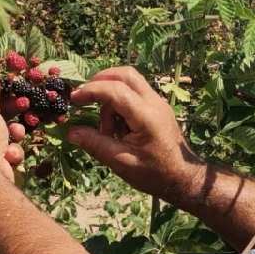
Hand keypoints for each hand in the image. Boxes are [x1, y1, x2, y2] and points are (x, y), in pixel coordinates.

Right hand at [68, 67, 205, 200]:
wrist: (183, 179)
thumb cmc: (154, 174)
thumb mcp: (121, 163)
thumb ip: (95, 144)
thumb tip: (70, 131)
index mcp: (147, 116)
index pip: (115, 90)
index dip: (91, 91)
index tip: (73, 99)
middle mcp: (155, 103)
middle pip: (125, 74)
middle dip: (101, 81)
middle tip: (84, 98)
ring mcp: (158, 103)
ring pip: (130, 82)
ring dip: (110, 97)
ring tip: (107, 129)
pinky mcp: (157, 108)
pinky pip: (135, 94)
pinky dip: (120, 103)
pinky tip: (116, 128)